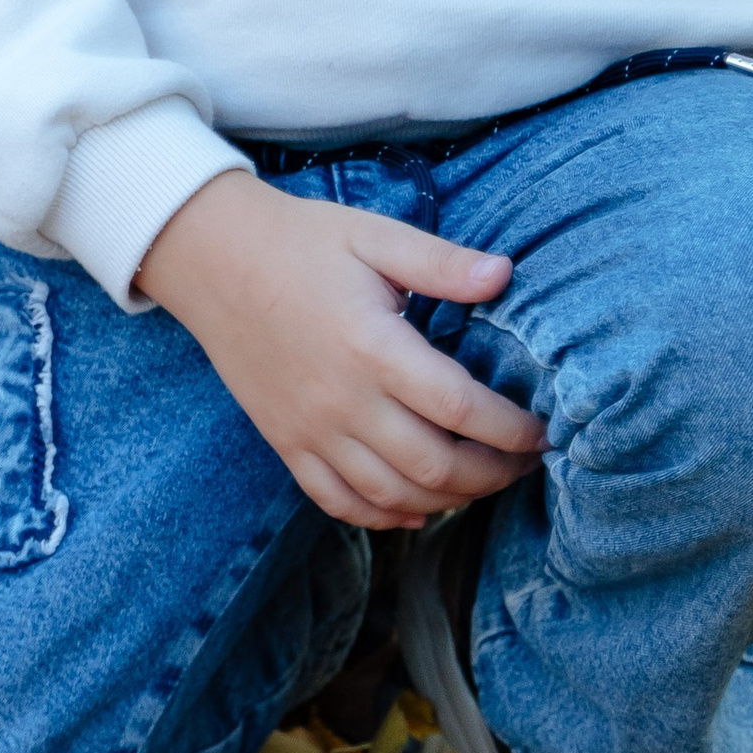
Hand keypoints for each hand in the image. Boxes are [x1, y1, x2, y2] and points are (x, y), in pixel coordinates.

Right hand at [137, 169, 546, 528]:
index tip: (541, 431)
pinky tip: (417, 509)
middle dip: (491, 475)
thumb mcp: (375, 235)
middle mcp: (342, 400)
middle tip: (523, 464)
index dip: (509, 429)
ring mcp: (310, 430)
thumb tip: (505, 275)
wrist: (212, 259)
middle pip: (432, 465)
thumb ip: (441, 262)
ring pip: (391, 495)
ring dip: (447, 500)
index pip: (459, 407)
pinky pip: (338, 501)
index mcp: (372, 346)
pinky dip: (384, 517)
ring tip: (482, 483)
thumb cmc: (300, 241)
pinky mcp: (286, 443)